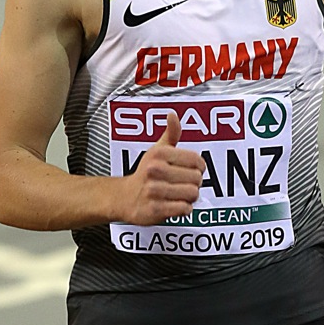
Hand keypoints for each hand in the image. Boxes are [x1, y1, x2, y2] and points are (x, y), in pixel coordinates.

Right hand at [118, 110, 204, 224]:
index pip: (197, 160)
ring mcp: (154, 190)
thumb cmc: (145, 173)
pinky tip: (174, 204)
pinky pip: (184, 209)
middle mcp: (155, 170)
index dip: (199, 167)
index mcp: (159, 154)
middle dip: (194, 183)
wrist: (124, 198)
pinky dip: (184, 208)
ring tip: (179, 194)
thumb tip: (173, 115)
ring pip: (193, 194)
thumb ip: (171, 133)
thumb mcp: (157, 150)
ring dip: (190, 197)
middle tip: (183, 184)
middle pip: (197, 178)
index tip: (191, 170)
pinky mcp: (155, 209)